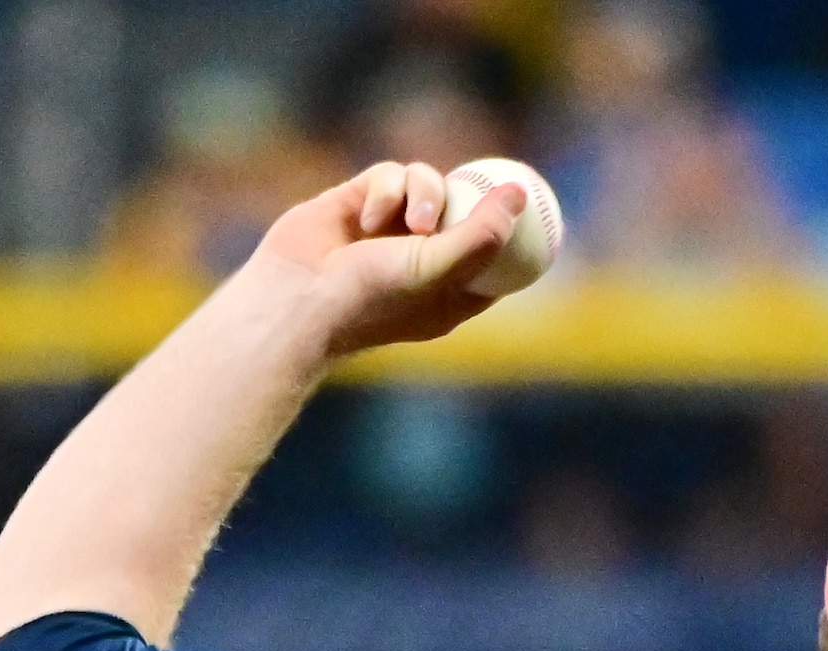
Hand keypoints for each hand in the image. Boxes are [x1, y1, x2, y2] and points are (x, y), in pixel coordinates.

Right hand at [250, 161, 529, 359]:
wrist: (296, 297)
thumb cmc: (371, 297)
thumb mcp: (438, 270)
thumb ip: (482, 234)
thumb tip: (519, 194)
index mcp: (451, 293)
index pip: (496, 258)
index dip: (513, 231)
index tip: (530, 205)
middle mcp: (423, 260)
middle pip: (465, 211)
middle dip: (469, 199)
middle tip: (480, 187)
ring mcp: (390, 231)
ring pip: (429, 184)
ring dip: (424, 193)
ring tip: (412, 222)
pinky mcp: (360, 203)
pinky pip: (390, 177)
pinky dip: (386, 191)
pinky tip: (367, 218)